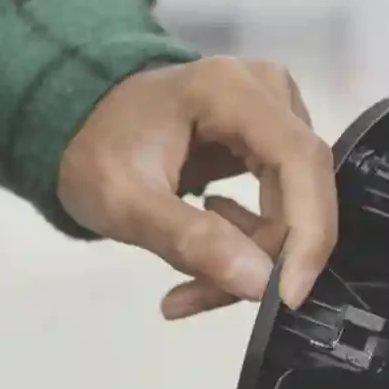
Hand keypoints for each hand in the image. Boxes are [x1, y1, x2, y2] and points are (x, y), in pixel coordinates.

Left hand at [57, 56, 337, 318]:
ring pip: (296, 206)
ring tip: (188, 292)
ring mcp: (277, 114)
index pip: (300, 159)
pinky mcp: (272, 143)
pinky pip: (282, 206)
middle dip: (266, 258)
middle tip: (204, 299)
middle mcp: (271, 92)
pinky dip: (249, 248)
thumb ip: (190, 239)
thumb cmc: (94, 152)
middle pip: (302, 188)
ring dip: (253, 261)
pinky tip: (202, 267)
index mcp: (232, 89)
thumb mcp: (124, 203)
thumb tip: (261, 284)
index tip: (287, 296)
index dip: (307, 231)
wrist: (81, 124)